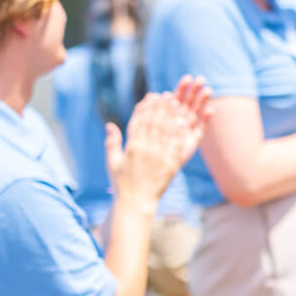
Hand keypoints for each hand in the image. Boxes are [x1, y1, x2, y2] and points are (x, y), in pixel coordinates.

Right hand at [107, 76, 211, 209]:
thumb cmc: (122, 182)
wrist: (136, 201)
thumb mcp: (112, 162)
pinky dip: (181, 133)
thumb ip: (112, 142)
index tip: (152, 96)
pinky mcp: (170, 165)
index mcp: (131, 147)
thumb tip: (110, 124)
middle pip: (155, 123)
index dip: (146, 107)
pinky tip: (185, 122)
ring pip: (167, 132)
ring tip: (178, 103)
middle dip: (161, 107)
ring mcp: (159, 157)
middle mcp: (146, 150)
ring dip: (172, 116)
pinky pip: (177, 146)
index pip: (139, 122)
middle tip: (168, 94)